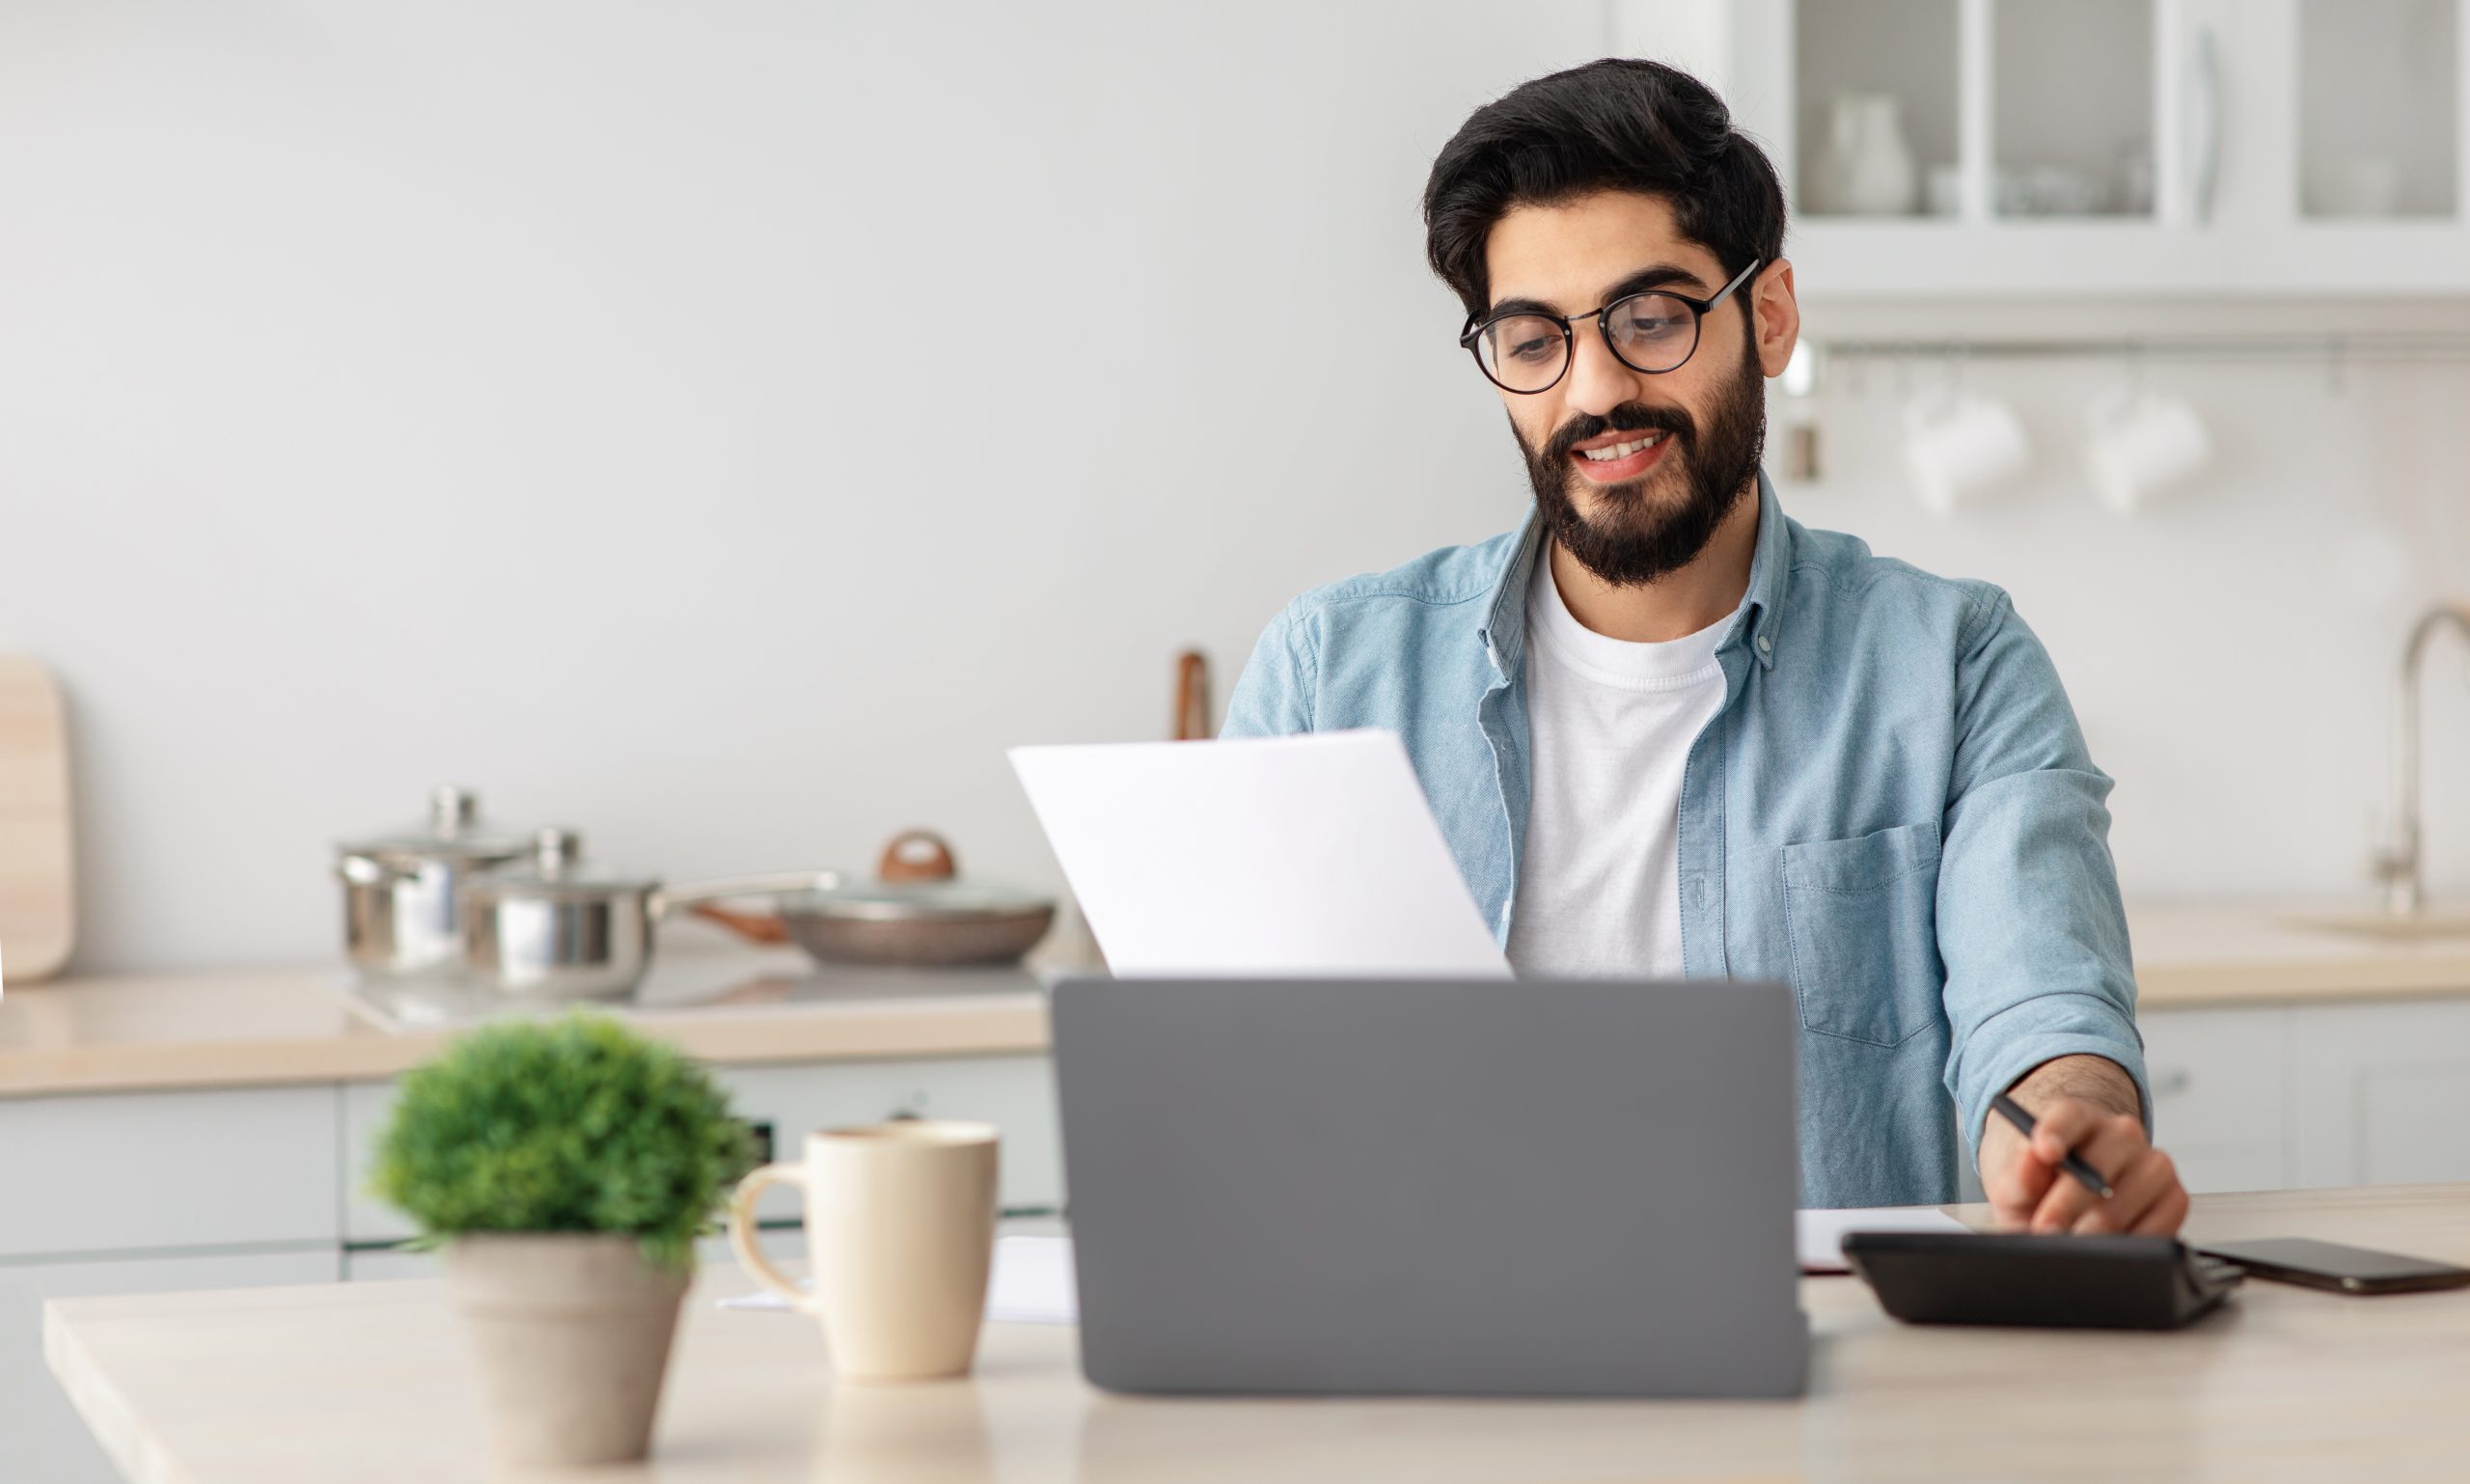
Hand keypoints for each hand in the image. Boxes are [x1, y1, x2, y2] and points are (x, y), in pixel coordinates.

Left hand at [1981, 1096, 2187, 1235]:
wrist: (2071, 1213)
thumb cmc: (2041, 1195)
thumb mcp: (2016, 1187)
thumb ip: (2018, 1173)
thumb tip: (2031, 1158)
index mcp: (2078, 1118)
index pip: (2069, 1115)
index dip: (2057, 1131)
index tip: (2045, 1151)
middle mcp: (2121, 1133)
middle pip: (2098, 1161)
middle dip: (2067, 1202)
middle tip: (2045, 1229)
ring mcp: (2153, 1163)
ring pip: (2127, 1196)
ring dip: (2097, 1229)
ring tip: (2072, 1245)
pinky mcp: (2175, 1197)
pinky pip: (2158, 1223)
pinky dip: (2130, 1243)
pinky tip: (2109, 1250)